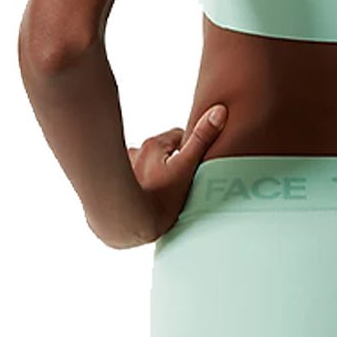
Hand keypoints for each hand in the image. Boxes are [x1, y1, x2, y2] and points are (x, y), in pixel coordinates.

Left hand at [127, 104, 227, 240]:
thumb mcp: (187, 168)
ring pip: (148, 162)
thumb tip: (218, 111)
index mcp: (155, 145)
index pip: (179, 136)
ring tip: (163, 190)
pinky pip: (135, 176)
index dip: (190, 150)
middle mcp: (137, 151)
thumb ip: (202, 140)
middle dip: (173, 160)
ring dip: (155, 170)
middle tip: (180, 181)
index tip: (194, 165)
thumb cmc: (157, 200)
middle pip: (163, 149)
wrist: (127, 224)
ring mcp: (126, 167)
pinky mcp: (118, 183)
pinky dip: (140, 182)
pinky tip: (146, 196)